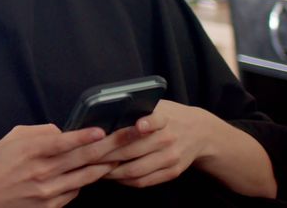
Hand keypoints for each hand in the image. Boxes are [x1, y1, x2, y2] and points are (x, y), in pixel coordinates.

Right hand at [0, 125, 126, 207]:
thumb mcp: (12, 138)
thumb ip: (40, 132)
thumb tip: (64, 132)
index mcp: (31, 152)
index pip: (62, 143)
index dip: (83, 137)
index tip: (101, 130)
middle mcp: (42, 172)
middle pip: (82, 159)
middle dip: (108, 147)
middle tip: (128, 138)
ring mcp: (48, 192)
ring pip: (85, 177)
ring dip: (105, 166)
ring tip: (121, 155)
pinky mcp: (51, 206)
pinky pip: (76, 191)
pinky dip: (86, 180)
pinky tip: (95, 172)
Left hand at [99, 100, 214, 187]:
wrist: (200, 132)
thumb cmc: (168, 116)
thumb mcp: (158, 106)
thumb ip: (137, 110)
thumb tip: (103, 116)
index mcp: (164, 118)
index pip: (155, 120)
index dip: (146, 123)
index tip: (138, 125)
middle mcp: (168, 138)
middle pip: (133, 149)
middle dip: (105, 154)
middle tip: (86, 155)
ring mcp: (171, 157)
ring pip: (135, 169)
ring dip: (111, 172)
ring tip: (94, 168)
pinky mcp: (172, 172)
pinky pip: (144, 181)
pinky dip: (124, 181)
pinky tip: (111, 176)